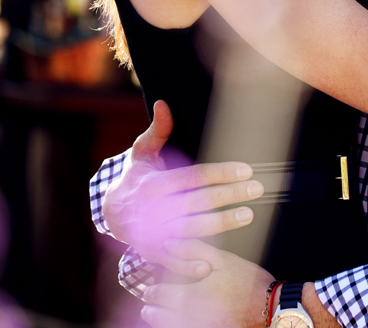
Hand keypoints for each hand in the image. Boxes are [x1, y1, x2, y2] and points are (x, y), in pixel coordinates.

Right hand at [104, 101, 264, 277]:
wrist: (109, 212)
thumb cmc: (135, 178)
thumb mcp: (142, 153)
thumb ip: (157, 131)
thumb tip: (163, 103)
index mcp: (154, 182)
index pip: (194, 176)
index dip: (221, 172)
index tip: (246, 169)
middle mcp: (154, 208)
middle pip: (199, 201)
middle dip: (230, 195)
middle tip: (258, 189)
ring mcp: (153, 232)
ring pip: (192, 229)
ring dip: (222, 224)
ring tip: (248, 215)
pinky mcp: (152, 252)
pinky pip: (174, 259)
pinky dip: (190, 264)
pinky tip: (212, 262)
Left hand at [141, 239, 274, 327]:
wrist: (271, 308)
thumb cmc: (248, 282)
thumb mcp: (222, 259)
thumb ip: (192, 249)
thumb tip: (168, 242)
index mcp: (189, 297)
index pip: (157, 295)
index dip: (151, 290)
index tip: (150, 287)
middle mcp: (190, 318)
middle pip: (157, 317)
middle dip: (151, 308)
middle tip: (149, 304)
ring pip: (169, 327)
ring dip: (162, 320)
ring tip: (159, 314)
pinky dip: (178, 325)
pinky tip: (181, 321)